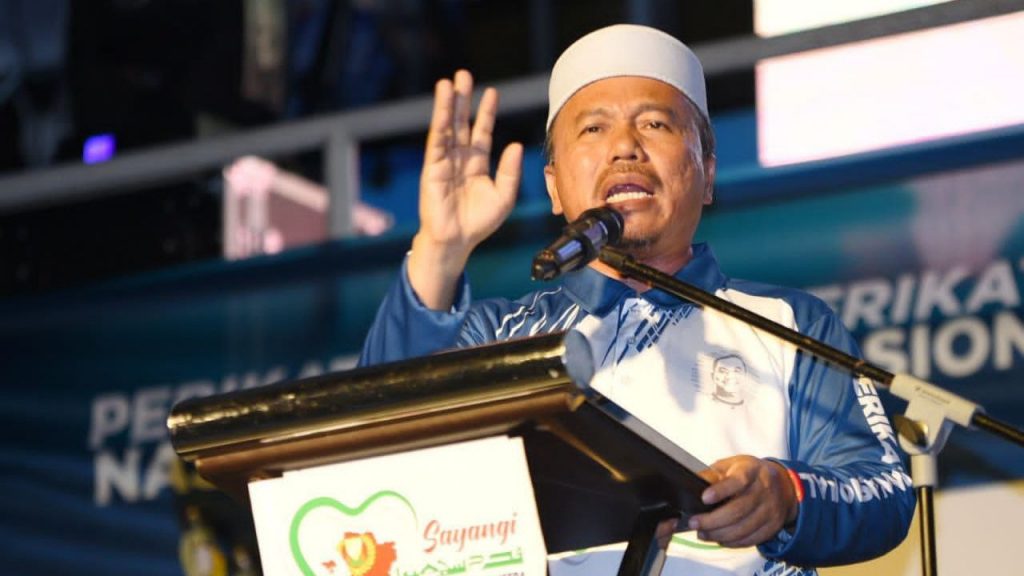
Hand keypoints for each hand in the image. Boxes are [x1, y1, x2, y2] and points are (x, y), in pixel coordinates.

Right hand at [409, 69, 522, 308]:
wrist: (457, 241)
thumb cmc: (479, 222)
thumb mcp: (504, 195)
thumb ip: (510, 170)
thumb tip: (515, 143)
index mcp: (476, 164)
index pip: (481, 132)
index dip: (485, 113)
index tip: (492, 93)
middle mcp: (459, 159)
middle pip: (461, 123)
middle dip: (463, 100)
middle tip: (463, 75)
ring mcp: (444, 162)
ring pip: (447, 127)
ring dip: (447, 105)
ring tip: (449, 82)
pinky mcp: (432, 168)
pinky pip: (436, 141)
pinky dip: (439, 122)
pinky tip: (442, 105)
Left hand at [688, 456, 798, 547]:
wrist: (782, 485)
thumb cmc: (749, 474)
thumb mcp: (731, 465)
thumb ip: (712, 474)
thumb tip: (692, 485)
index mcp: (751, 470)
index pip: (737, 481)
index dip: (720, 491)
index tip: (704, 498)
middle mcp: (764, 490)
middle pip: (738, 510)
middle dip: (713, 520)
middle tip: (695, 523)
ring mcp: (770, 510)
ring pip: (743, 529)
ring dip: (719, 534)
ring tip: (702, 533)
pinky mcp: (772, 526)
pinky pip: (750, 539)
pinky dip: (732, 542)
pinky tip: (719, 538)